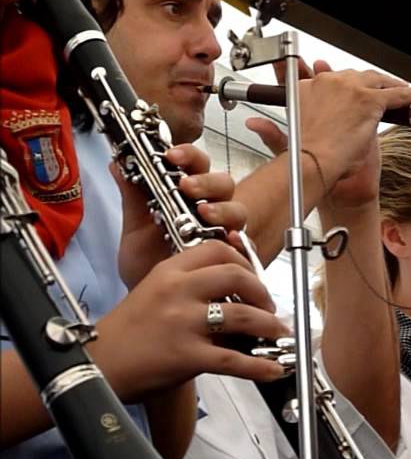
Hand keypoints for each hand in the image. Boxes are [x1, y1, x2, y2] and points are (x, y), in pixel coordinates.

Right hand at [92, 239, 290, 400]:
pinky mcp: (187, 355)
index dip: (245, 262)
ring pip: (243, 316)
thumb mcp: (154, 292)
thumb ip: (190, 285)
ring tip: (277, 333)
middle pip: (237, 277)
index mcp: (170, 271)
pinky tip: (273, 369)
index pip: (218, 250)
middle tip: (269, 307)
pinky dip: (260, 366)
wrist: (97, 365)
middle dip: (262, 292)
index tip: (254, 276)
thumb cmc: (127, 332)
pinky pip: (234, 359)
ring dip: (269, 326)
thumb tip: (236, 288)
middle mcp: (178, 291)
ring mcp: (183, 323)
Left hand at [113, 144, 247, 287]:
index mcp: (187, 196)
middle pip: (223, 183)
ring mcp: (224, 233)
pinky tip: (228, 240)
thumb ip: (132, 197)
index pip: (196, 165)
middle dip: (207, 182)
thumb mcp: (134, 229)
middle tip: (188, 186)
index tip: (171, 155)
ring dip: (223, 208)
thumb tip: (117, 163)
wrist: (152, 303)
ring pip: (237, 210)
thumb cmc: (146, 265)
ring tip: (205, 215)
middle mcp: (210, 210)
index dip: (188, 155)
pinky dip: (240, 241)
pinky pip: (245, 245)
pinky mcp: (234, 258)